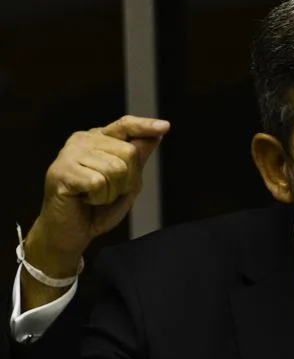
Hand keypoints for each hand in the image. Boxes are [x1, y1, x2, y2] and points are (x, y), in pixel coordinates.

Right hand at [23, 115, 169, 280]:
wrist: (70, 232)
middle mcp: (82, 140)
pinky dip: (99, 198)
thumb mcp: (127, 183)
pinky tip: (85, 199)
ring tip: (95, 196)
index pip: (125, 125)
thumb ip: (138, 159)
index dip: (145, 126)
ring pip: (116, 168)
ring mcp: (69, 153)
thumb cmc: (97, 208)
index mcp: (98, 139)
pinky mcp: (62, 171)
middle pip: (129, 152)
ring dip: (112, 191)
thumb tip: (156, 135)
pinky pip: (99, 183)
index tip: (165, 127)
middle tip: (107, 191)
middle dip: (127, 180)